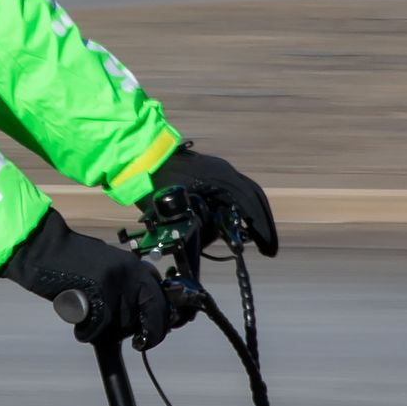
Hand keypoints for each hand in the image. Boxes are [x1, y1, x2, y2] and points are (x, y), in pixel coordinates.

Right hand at [0, 209, 181, 347]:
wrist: (44, 249)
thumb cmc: (71, 261)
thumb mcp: (108, 268)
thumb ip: (126, 287)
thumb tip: (142, 315)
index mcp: (134, 266)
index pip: (160, 299)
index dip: (160, 322)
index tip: (152, 334)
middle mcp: (130, 273)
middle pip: (150, 314)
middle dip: (146, 334)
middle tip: (138, 343)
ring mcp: (115, 282)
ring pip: (123, 324)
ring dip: (108, 332)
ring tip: (92, 322)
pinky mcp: (97, 292)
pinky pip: (100, 327)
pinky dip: (89, 333)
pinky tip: (81, 326)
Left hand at [148, 145, 277, 256]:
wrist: (137, 156)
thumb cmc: (153, 183)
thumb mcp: (176, 210)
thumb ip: (198, 227)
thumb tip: (215, 243)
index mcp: (220, 179)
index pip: (250, 204)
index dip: (261, 229)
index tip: (268, 250)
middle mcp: (224, 171)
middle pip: (254, 196)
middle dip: (263, 224)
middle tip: (269, 248)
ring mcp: (218, 168)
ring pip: (246, 192)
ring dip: (254, 215)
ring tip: (258, 239)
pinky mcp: (210, 171)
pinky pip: (235, 189)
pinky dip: (242, 207)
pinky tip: (239, 223)